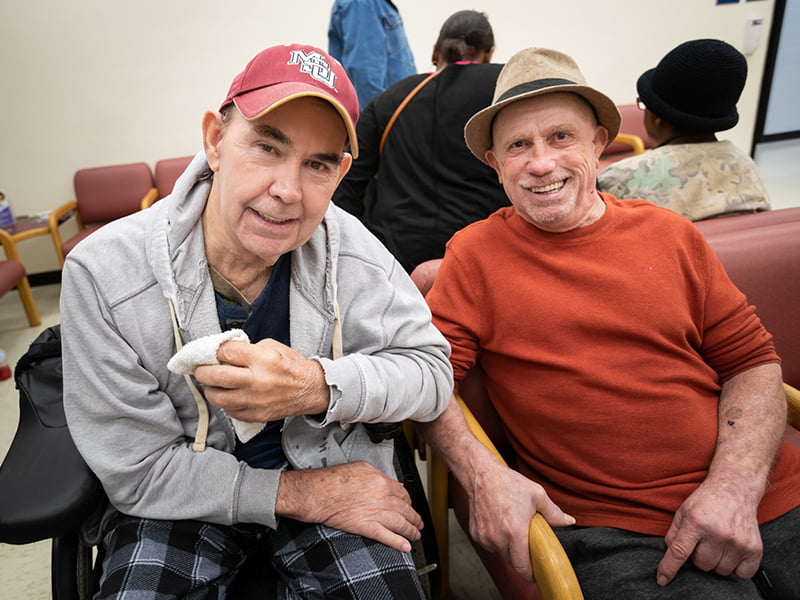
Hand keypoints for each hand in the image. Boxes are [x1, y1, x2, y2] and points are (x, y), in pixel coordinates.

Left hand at [194, 338, 328, 421]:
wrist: (311, 389)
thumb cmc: (292, 366)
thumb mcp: (273, 347)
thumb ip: (248, 348)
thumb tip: (224, 352)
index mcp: (262, 359)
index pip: (225, 352)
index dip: (214, 351)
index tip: (212, 352)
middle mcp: (257, 380)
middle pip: (215, 375)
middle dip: (202, 371)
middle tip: (201, 369)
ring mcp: (255, 400)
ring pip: (218, 397)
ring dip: (210, 389)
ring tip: (212, 384)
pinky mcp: (256, 415)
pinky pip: (229, 410)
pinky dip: (225, 402)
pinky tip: (229, 395)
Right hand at [277, 461, 422, 552]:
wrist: (318, 493)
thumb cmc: (333, 480)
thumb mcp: (360, 467)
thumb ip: (377, 475)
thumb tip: (385, 481)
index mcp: (381, 482)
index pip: (403, 492)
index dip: (409, 501)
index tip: (410, 504)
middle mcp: (382, 497)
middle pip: (406, 509)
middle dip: (415, 518)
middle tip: (419, 522)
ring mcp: (376, 513)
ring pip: (401, 524)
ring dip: (411, 531)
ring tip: (416, 535)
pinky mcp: (366, 527)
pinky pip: (387, 537)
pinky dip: (398, 543)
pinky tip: (405, 547)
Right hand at [465, 459, 575, 581]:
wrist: (481, 475)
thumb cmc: (508, 483)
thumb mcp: (536, 494)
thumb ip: (554, 512)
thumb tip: (568, 521)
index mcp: (515, 531)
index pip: (522, 566)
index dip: (530, 574)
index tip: (535, 574)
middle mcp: (497, 537)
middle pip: (512, 562)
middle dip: (520, 557)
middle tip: (526, 543)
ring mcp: (484, 536)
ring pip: (500, 553)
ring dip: (507, 548)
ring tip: (512, 529)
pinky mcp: (476, 533)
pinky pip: (489, 545)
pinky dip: (495, 540)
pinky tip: (499, 524)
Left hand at [657, 478, 762, 586]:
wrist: (735, 488)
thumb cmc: (706, 501)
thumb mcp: (683, 511)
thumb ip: (673, 534)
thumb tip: (670, 556)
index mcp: (695, 521)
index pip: (679, 551)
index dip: (669, 568)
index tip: (662, 580)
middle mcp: (718, 532)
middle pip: (701, 565)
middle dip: (699, 556)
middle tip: (704, 541)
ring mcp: (738, 542)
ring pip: (720, 571)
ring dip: (717, 562)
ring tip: (718, 542)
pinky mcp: (755, 549)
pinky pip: (742, 575)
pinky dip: (736, 568)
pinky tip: (732, 551)